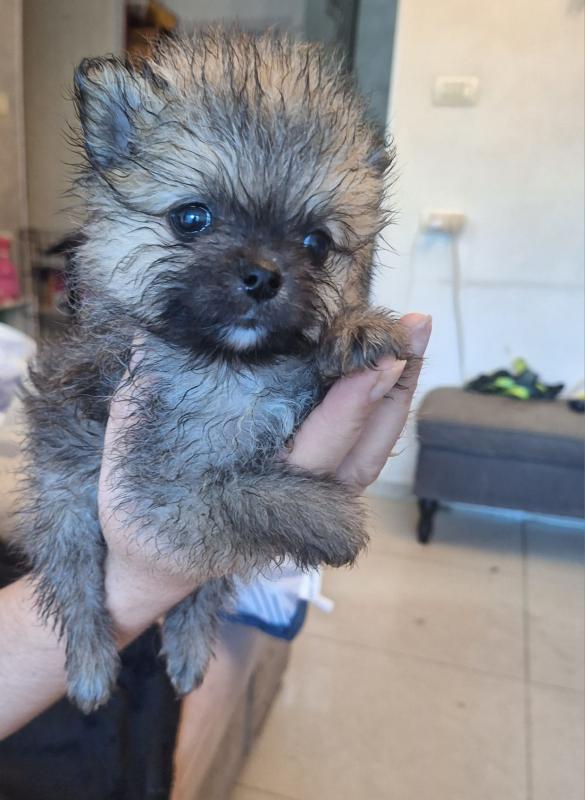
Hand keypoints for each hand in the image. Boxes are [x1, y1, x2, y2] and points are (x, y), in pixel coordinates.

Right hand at [100, 312, 431, 635]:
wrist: (154, 559)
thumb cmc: (142, 499)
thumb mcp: (138, 439)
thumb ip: (153, 383)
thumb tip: (159, 323)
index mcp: (255, 492)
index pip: (318, 445)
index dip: (352, 402)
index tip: (381, 357)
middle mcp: (295, 502)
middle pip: (362, 449)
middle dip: (393, 386)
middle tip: (416, 326)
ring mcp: (313, 504)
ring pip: (370, 456)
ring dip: (397, 398)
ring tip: (415, 339)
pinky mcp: (317, 496)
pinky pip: (360, 459)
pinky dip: (380, 417)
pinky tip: (391, 375)